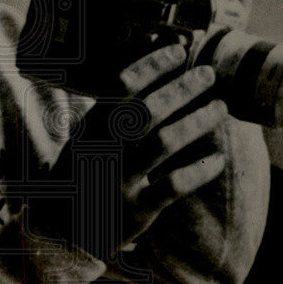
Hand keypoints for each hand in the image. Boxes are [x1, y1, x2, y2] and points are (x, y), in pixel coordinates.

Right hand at [32, 42, 228, 260]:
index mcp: (90, 129)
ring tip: (220, 108)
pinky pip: (174, 186)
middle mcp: (102, 151)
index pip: (121, 87)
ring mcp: (119, 181)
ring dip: (196, 121)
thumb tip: (150, 72)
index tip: (179, 51)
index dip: (152, 66)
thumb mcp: (86, 140)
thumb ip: (113, 113)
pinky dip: (200, 170)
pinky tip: (218, 159)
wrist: (62, 232)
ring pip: (163, 143)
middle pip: (147, 112)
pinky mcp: (136, 211)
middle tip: (209, 74)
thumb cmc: (82, 175)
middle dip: (181, 89)